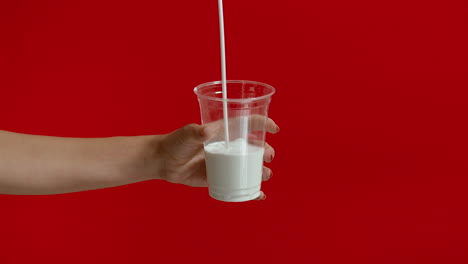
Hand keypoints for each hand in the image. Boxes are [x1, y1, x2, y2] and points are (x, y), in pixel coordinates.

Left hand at [156, 118, 279, 199]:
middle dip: (266, 151)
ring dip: (261, 171)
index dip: (263, 123)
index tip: (275, 129)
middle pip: (253, 147)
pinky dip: (251, 190)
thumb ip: (195, 132)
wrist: (164, 162)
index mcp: (223, 131)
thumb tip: (207, 131)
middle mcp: (228, 146)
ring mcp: (225, 162)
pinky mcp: (220, 177)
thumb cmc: (175, 143)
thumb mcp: (186, 135)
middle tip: (268, 156)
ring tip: (265, 175)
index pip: (247, 124)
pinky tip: (259, 195)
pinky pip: (238, 183)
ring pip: (249, 166)